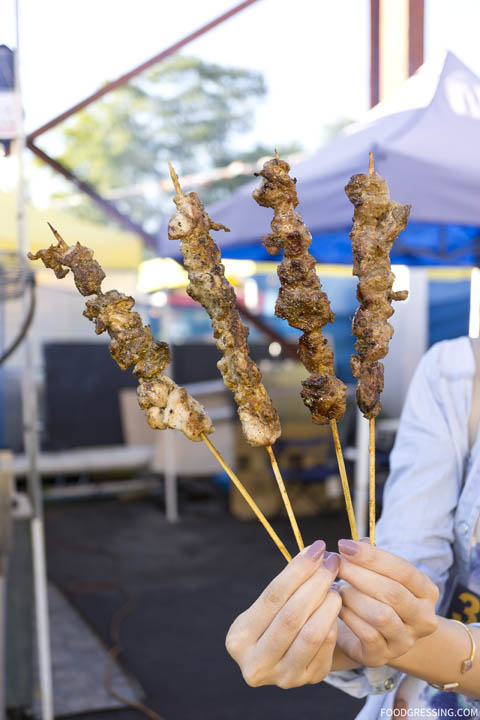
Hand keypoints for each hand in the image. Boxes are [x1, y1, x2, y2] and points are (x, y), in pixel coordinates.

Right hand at [226, 541, 341, 688]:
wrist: (284, 654)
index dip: (298, 570)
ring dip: (328, 602)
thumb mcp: (271, 604)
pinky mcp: (309, 680)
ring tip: (335, 583)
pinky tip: (335, 604)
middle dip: (316, 583)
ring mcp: (284, 677)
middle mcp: (256, 664)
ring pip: (312, 633)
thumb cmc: (275, 619)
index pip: (273, 596)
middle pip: (292, 615)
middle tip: (332, 561)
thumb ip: (289, 581)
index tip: (317, 548)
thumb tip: (315, 551)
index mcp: (239, 638)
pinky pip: (327, 646)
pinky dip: (333, 621)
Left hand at [336, 540, 438, 667]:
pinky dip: (348, 617)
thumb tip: (353, 544)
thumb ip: (370, 558)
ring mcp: (405, 640)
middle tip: (336, 564)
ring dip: (353, 597)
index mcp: (426, 591)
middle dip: (359, 574)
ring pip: (381, 615)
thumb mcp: (378, 574)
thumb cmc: (374, 595)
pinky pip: (367, 635)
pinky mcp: (383, 656)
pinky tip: (336, 607)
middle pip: (392, 592)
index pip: (403, 570)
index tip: (344, 545)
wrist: (371, 635)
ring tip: (337, 587)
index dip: (372, 556)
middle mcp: (423, 618)